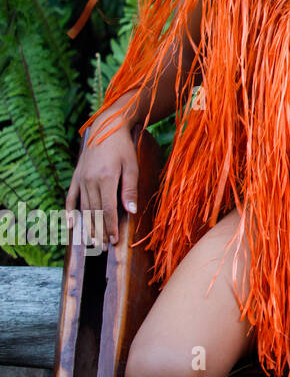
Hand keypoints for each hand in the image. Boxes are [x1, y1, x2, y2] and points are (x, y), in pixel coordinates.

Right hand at [66, 120, 138, 248]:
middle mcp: (90, 181)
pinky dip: (70, 212)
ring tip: (91, 242)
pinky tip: (71, 225)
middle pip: (93, 213)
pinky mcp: (76, 177)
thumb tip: (130, 212)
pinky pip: (71, 198)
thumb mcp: (132, 167)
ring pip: (83, 208)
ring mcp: (80, 180)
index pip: (107, 210)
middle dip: (98, 232)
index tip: (113, 241)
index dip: (109, 227)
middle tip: (102, 248)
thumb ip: (130, 189)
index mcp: (106, 179)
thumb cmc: (123, 148)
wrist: (106, 128)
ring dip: (87, 226)